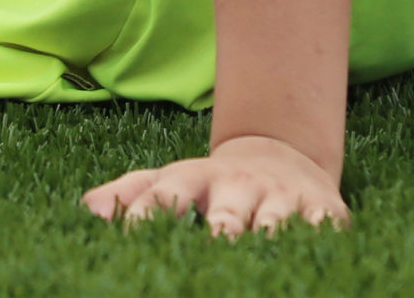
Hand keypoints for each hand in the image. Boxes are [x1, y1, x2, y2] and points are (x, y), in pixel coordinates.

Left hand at [83, 135, 347, 237]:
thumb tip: (90, 213)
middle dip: (220, 230)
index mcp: (195, 179)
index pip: (167, 195)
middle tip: (214, 243)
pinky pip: (323, 229)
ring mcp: (281, 198)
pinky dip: (317, 239)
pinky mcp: (324, 211)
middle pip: (226, 215)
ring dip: (267, 238)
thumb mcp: (168, 180)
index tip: (135, 234)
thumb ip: (128, 194)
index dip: (151, 215)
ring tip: (256, 250)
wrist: (281, 156)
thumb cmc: (211, 184)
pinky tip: (305, 257)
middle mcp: (239, 186)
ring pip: (275, 224)